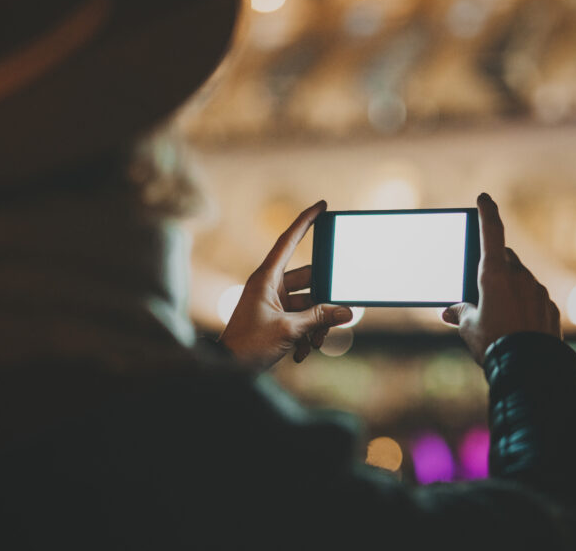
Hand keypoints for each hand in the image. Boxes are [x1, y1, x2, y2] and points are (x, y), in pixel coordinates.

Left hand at [219, 200, 353, 369]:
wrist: (228, 369)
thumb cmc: (250, 345)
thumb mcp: (289, 330)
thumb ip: (319, 318)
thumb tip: (347, 311)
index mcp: (266, 278)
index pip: (288, 241)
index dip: (305, 221)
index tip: (321, 205)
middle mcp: (270, 286)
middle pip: (310, 281)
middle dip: (324, 302)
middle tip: (338, 315)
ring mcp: (273, 302)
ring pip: (308, 304)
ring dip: (315, 325)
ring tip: (314, 344)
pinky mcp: (276, 318)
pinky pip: (300, 319)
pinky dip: (306, 334)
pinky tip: (303, 352)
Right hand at [441, 193, 561, 363]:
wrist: (530, 370)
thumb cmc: (494, 344)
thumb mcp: (469, 328)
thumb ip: (460, 313)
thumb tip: (450, 311)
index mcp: (495, 275)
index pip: (491, 233)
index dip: (487, 213)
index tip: (484, 198)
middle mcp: (520, 278)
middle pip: (506, 259)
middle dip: (495, 265)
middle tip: (482, 281)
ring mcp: (539, 292)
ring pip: (522, 280)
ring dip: (510, 288)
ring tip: (497, 313)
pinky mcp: (551, 309)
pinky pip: (535, 299)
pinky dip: (524, 305)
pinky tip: (517, 325)